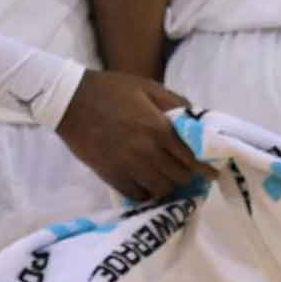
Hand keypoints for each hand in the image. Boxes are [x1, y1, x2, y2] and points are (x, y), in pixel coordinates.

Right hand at [55, 70, 215, 202]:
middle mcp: (147, 152)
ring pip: (160, 190)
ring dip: (168, 187)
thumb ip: (176, 102)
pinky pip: (137, 195)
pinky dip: (146, 193)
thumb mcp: (147, 86)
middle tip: (188, 175)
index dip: (204, 169)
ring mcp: (128, 166)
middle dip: (187, 177)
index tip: (211, 173)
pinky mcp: (111, 176)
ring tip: (168, 181)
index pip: (191, 158)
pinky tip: (147, 185)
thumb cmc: (110, 90)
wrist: (68, 100)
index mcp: (159, 128)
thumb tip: (196, 119)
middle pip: (179, 177)